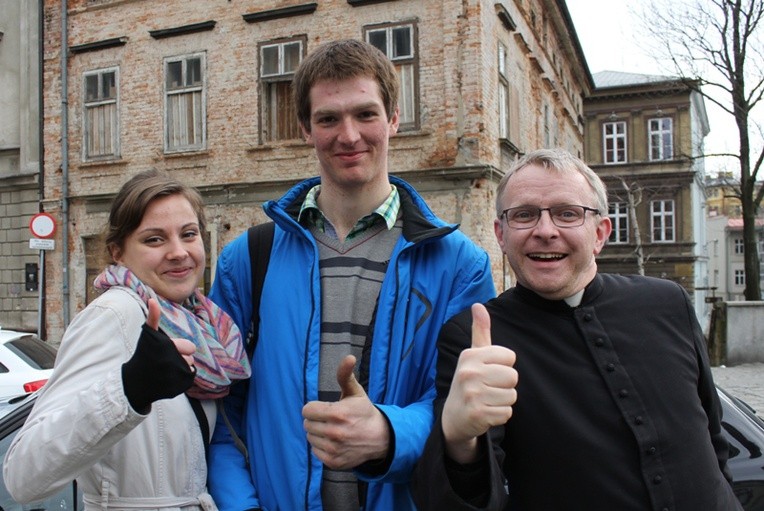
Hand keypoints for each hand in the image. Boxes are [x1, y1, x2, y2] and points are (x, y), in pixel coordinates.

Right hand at [121, 298, 196, 411]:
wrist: (134, 383)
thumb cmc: (143, 355)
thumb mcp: (148, 336)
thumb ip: (153, 318)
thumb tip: (153, 300)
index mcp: (168, 346)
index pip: (190, 347)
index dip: (180, 349)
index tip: (166, 351)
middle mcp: (172, 361)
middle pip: (191, 359)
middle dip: (182, 358)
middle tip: (165, 361)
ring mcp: (175, 376)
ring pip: (190, 369)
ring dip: (181, 369)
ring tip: (165, 370)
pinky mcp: (177, 388)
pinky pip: (189, 379)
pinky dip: (181, 380)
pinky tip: (168, 379)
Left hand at [302, 355, 389, 469]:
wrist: (379, 438)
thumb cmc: (363, 412)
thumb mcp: (355, 392)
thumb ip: (345, 375)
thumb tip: (349, 356)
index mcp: (337, 413)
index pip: (307, 410)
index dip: (315, 408)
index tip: (326, 409)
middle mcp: (334, 432)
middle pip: (307, 424)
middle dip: (317, 420)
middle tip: (331, 420)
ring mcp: (334, 449)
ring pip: (310, 437)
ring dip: (318, 433)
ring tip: (333, 430)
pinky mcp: (333, 462)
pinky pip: (314, 451)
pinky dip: (321, 446)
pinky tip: (334, 442)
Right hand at [441, 303, 516, 463]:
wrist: (453, 417)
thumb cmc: (469, 381)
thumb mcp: (472, 355)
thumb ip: (479, 331)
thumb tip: (478, 305)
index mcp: (470, 356)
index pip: (510, 357)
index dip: (504, 366)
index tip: (490, 371)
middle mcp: (469, 373)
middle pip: (513, 377)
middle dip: (505, 385)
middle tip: (489, 388)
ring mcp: (473, 394)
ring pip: (512, 396)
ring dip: (503, 401)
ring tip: (487, 400)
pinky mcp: (478, 414)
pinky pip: (507, 412)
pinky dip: (500, 415)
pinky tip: (486, 412)